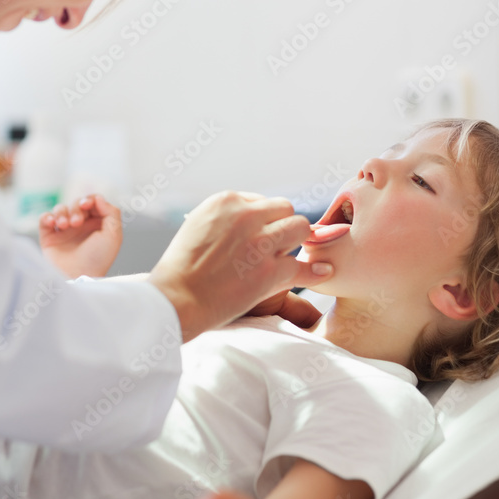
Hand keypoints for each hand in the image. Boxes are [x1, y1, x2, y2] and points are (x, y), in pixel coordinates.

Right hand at [39, 194, 122, 278]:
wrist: (77, 278)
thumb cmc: (97, 259)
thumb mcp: (113, 236)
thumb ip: (111, 212)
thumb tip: (98, 197)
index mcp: (97, 224)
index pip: (92, 202)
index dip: (89, 199)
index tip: (86, 205)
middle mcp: (81, 226)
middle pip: (76, 203)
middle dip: (76, 209)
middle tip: (76, 223)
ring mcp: (64, 231)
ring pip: (60, 209)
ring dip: (62, 213)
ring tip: (64, 226)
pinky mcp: (49, 237)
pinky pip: (45, 219)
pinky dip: (47, 216)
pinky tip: (53, 223)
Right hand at [147, 191, 329, 341]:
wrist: (175, 298)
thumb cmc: (181, 268)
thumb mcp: (198, 225)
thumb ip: (225, 218)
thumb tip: (249, 217)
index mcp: (226, 200)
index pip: (262, 201)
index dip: (264, 220)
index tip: (260, 235)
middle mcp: (245, 215)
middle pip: (285, 209)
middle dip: (282, 227)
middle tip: (275, 247)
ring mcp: (260, 243)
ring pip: (300, 228)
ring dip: (296, 243)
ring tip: (288, 257)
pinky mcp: (270, 272)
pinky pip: (302, 265)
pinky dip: (314, 271)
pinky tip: (323, 272)